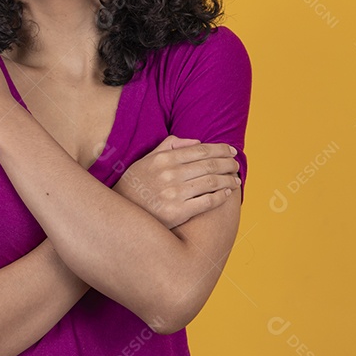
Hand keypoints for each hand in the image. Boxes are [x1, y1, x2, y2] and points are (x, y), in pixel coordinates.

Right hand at [112, 136, 239, 229]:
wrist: (119, 214)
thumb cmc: (134, 185)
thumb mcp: (146, 160)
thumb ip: (169, 146)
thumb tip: (196, 141)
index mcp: (163, 159)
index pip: (200, 150)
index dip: (220, 149)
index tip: (231, 151)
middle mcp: (170, 174)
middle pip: (210, 165)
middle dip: (228, 164)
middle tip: (236, 165)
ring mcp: (174, 193)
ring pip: (212, 182)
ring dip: (228, 180)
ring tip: (235, 180)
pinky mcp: (178, 212)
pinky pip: (207, 202)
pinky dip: (220, 197)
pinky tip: (226, 194)